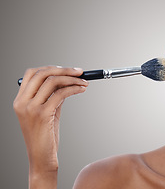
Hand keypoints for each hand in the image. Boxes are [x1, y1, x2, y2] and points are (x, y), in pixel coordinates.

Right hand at [13, 66, 88, 187]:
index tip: (67, 70)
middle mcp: (22, 102)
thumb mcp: (47, 111)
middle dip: (64, 70)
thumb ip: (53, 95)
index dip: (51, 68)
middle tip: (80, 72)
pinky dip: (73, 89)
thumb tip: (67, 80)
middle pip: (43, 74)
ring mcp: (30, 108)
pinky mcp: (42, 114)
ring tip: (84, 82)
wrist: (42, 157)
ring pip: (53, 82)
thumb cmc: (45, 135)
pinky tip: (81, 89)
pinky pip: (60, 94)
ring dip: (72, 79)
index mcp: (20, 100)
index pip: (32, 73)